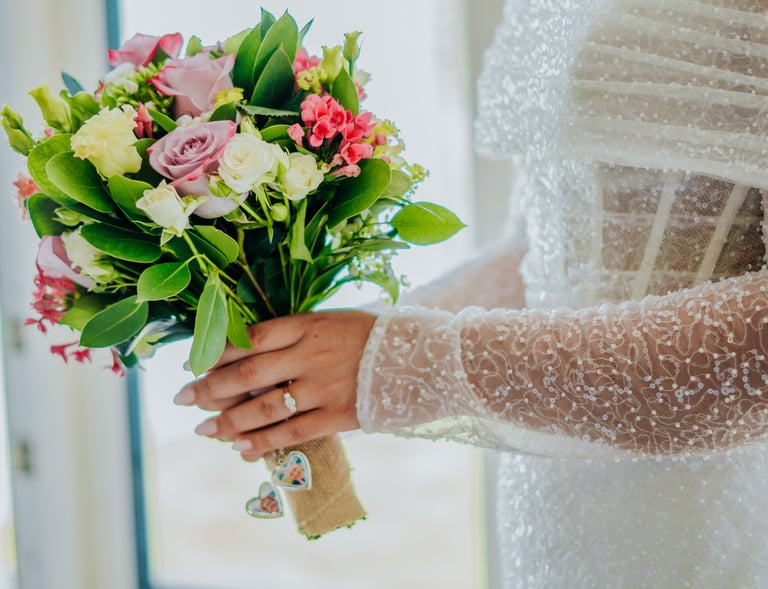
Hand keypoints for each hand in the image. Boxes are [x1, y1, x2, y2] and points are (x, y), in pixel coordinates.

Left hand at [174, 310, 376, 460]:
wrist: (417, 359)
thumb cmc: (368, 336)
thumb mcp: (331, 321)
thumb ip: (293, 335)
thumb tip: (245, 352)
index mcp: (309, 325)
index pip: (252, 337)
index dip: (217, 351)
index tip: (192, 361)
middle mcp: (311, 355)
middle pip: (248, 374)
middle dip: (210, 388)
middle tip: (184, 398)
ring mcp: (324, 387)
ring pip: (265, 408)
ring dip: (228, 422)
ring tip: (205, 430)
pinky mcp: (338, 415)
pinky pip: (292, 433)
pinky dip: (262, 442)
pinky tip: (240, 449)